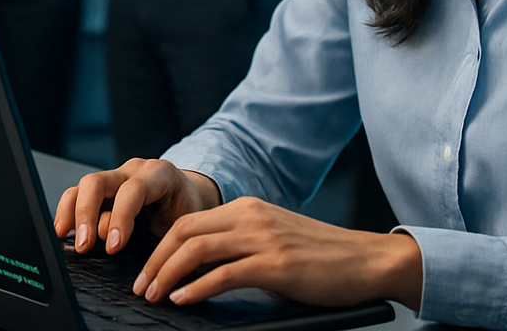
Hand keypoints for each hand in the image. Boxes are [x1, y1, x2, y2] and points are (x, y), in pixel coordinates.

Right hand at [54, 158, 221, 256]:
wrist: (190, 197)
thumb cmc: (189, 213)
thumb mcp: (185, 224)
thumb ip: (164, 238)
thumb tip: (140, 262)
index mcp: (160, 174)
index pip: (133, 190)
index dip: (120, 218)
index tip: (112, 247)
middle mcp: (133, 170)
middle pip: (98, 181)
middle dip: (86, 214)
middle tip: (84, 246)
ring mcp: (116, 176)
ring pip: (83, 186)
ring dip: (72, 214)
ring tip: (65, 239)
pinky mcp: (104, 189)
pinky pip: (79, 195)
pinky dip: (69, 213)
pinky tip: (64, 232)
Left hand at [130, 196, 423, 311]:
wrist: (366, 261)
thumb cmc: (320, 258)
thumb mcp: (273, 241)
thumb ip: (239, 248)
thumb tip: (198, 273)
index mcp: (247, 208)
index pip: (188, 221)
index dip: (160, 246)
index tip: (146, 270)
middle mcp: (251, 216)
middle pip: (184, 231)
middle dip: (155, 260)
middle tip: (140, 286)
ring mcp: (263, 238)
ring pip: (198, 249)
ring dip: (168, 273)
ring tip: (153, 294)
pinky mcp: (276, 264)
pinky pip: (224, 274)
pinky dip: (197, 287)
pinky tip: (183, 299)